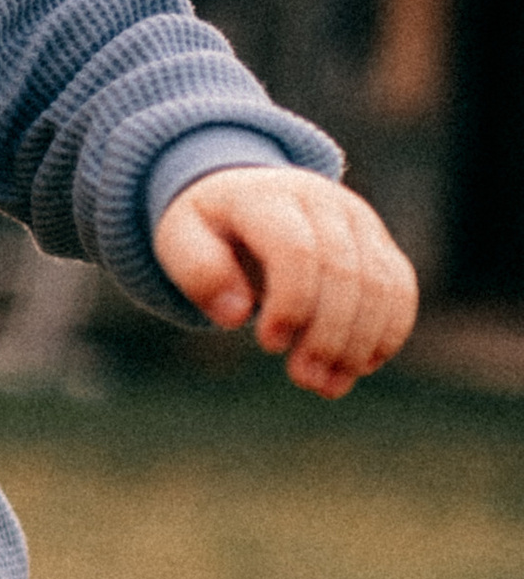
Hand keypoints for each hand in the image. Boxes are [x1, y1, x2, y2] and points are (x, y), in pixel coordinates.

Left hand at [153, 165, 416, 396]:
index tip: (268, 344)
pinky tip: (360, 367)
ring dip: (361, 342)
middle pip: (345, 271)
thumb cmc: (209, 227)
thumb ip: (198, 271)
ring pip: (381, 283)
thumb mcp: (179, 239)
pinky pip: (400, 288)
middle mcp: (322, 200)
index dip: (291, 302)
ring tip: (329, 385)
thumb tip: (235, 315)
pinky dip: (388, 332)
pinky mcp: (378, 242)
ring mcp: (357, 219)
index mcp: (267, 196)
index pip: (297, 249)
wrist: (244, 193)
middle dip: (329, 334)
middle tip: (305, 380)